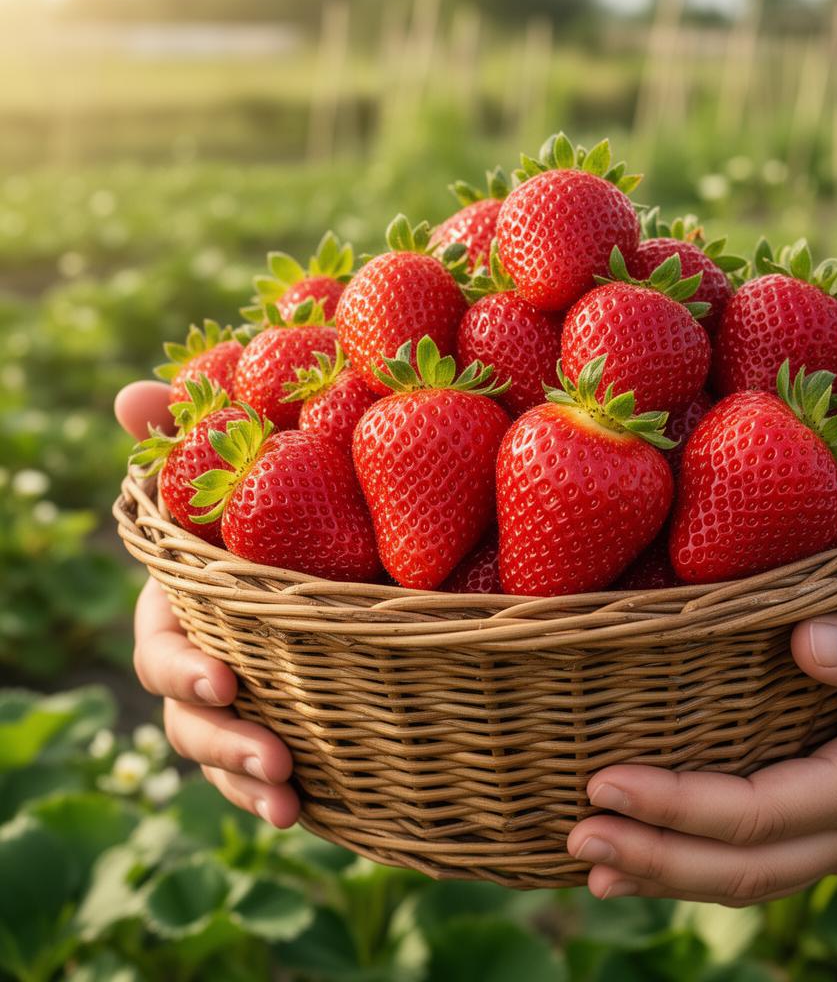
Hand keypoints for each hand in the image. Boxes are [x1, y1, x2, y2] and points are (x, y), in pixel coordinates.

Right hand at [116, 381, 299, 827]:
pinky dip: (282, 793)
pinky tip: (320, 815)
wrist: (334, 543)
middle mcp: (206, 659)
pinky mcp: (286, 721)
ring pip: (225, 755)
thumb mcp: (233, 470)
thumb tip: (129, 395)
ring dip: (251, 783)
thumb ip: (184, 436)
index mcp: (188, 607)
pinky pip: (272, 770)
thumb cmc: (266, 507)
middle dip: (223, 742)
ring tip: (290, 807)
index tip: (224, 680)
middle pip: (190, 717)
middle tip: (275, 758)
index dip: (183, 666)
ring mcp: (244, 699)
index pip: (164, 645)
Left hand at [567, 588, 836, 902]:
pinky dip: (692, 866)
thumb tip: (805, 644)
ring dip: (665, 874)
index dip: (679, 806)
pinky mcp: (822, 826)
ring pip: (745, 878)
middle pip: (742, 868)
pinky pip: (754, 861)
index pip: (758, 812)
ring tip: (590, 864)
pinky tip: (641, 860)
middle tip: (577, 838)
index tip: (606, 782)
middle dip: (656, 859)